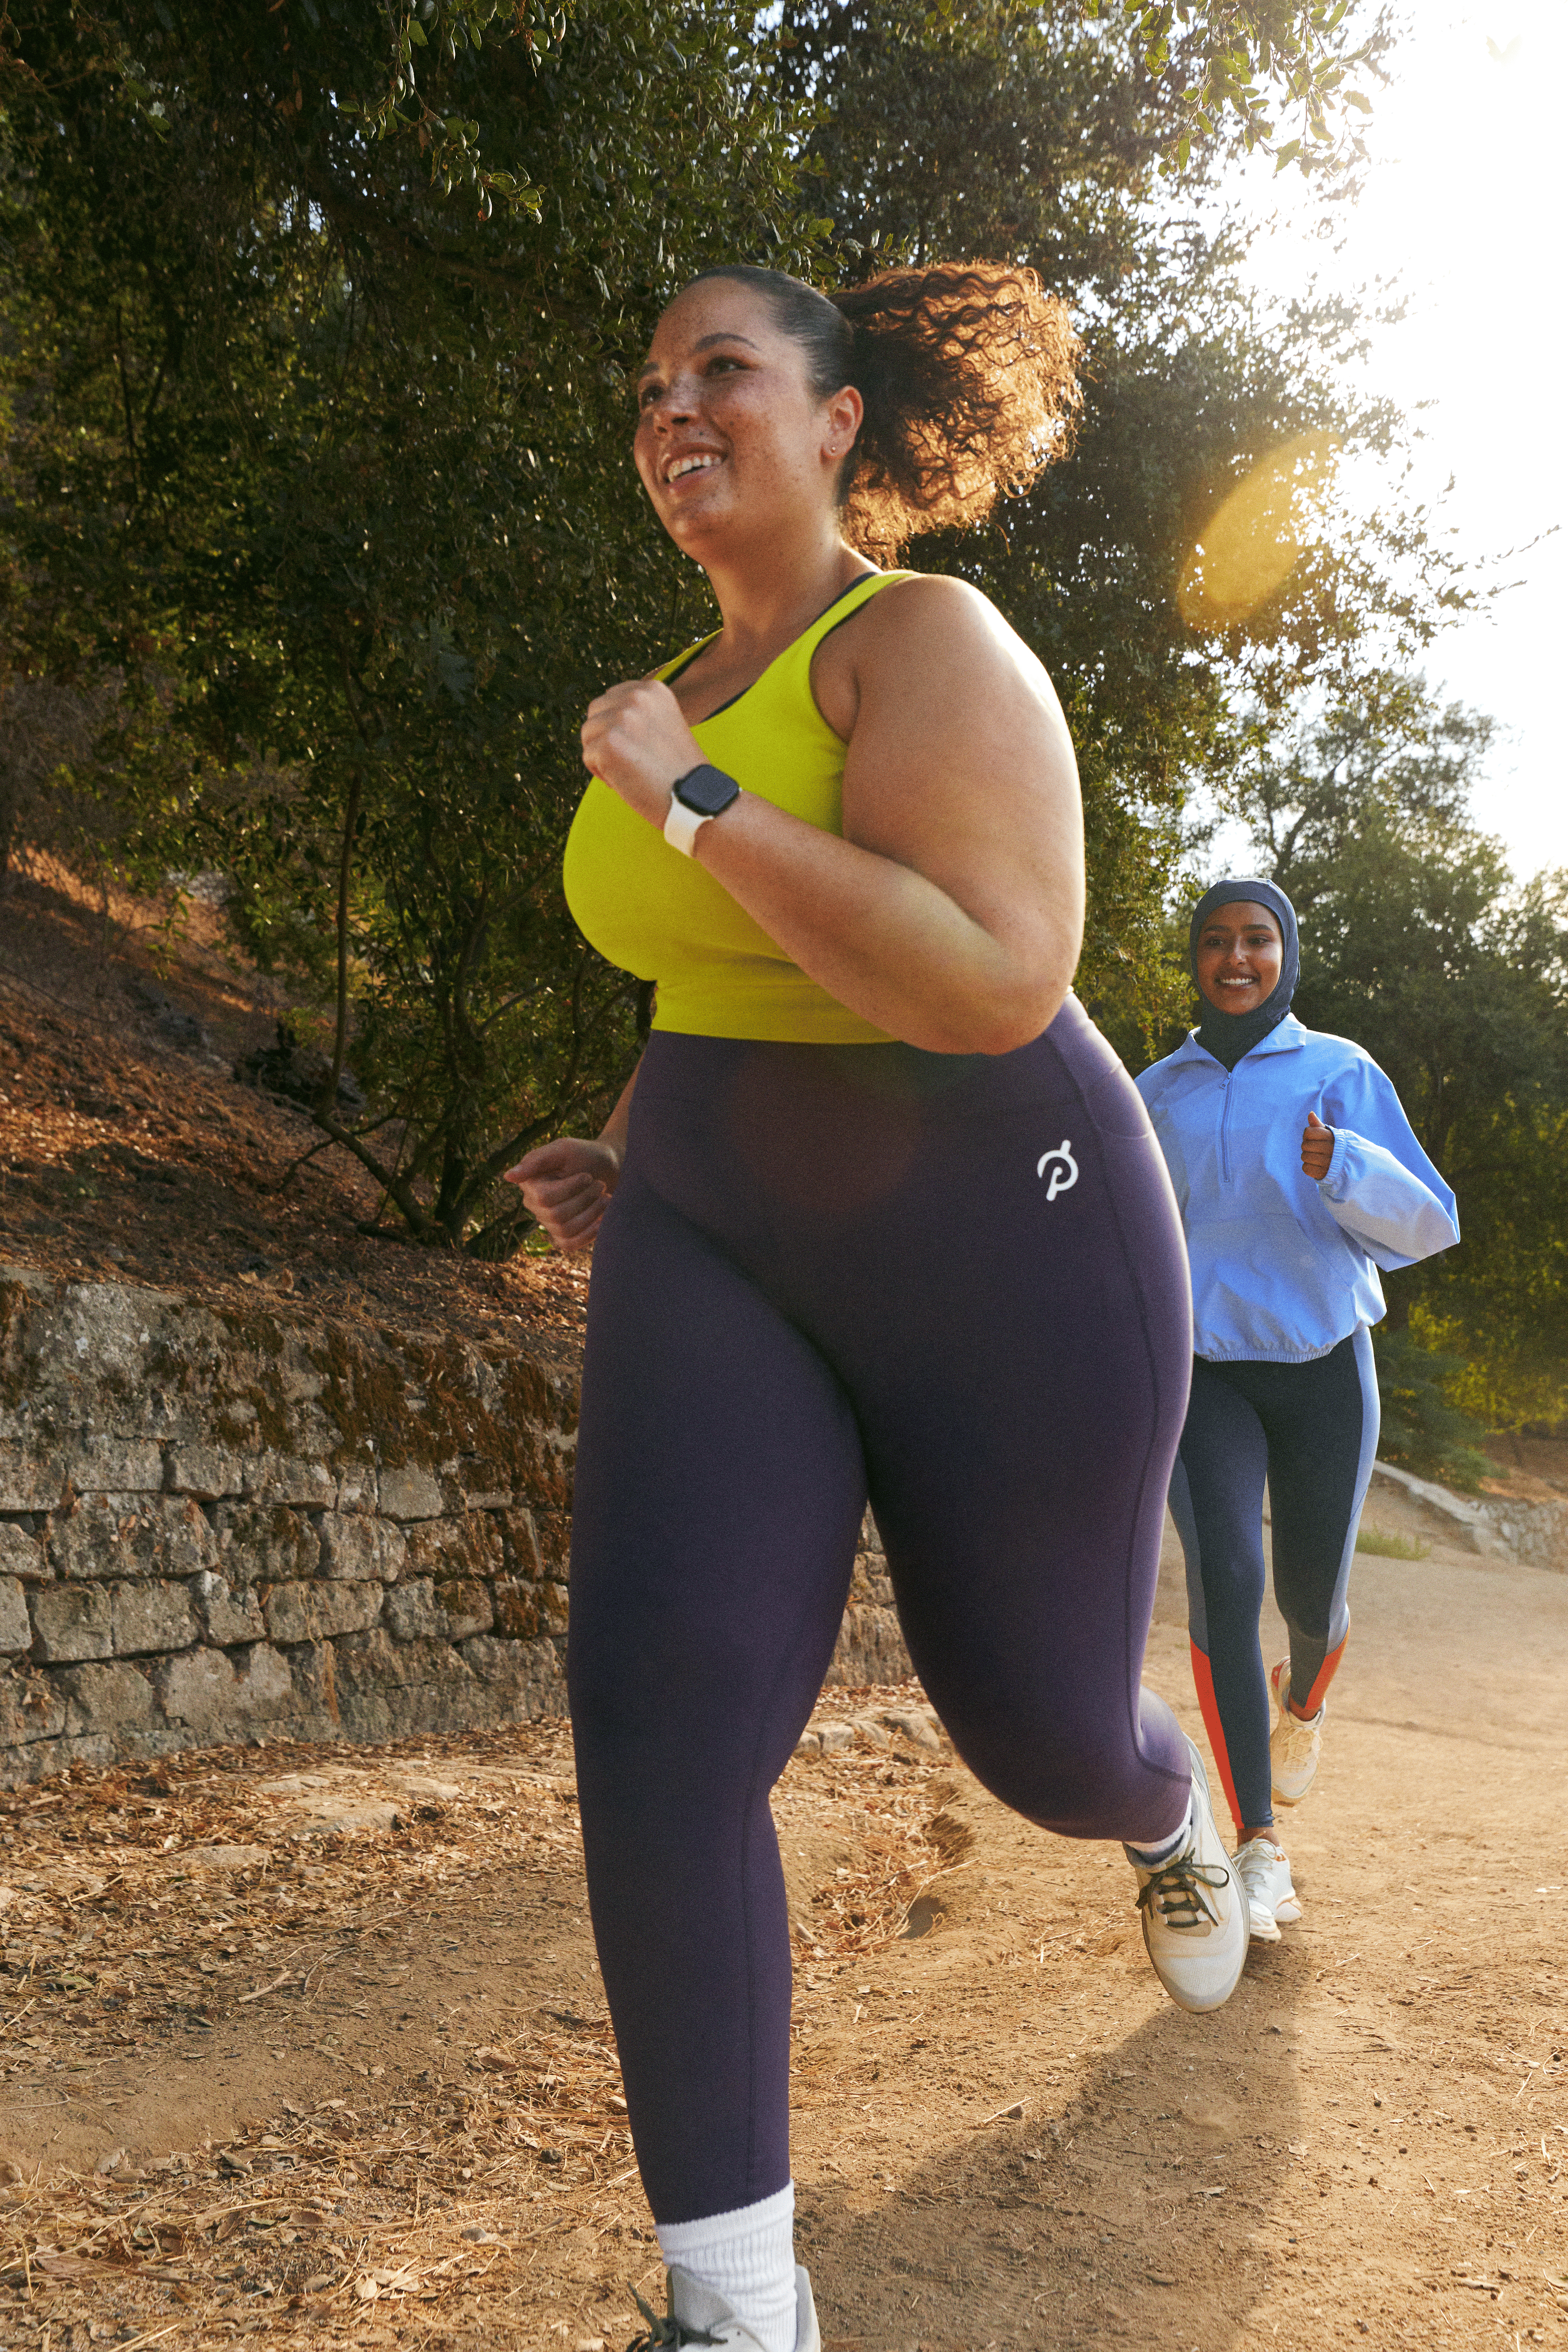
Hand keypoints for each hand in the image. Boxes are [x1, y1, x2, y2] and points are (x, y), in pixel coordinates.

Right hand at [504, 1136, 621, 1252]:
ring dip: (591, 1213)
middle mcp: (535, 1206)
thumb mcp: (562, 1150)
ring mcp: (548, 1222)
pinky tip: (603, 1219)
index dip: (570, 1188)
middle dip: (585, 1199)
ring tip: (605, 1198)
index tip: (587, 1176)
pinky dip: (589, 1233)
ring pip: (565, 1230)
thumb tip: (508, 1177)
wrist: (607, 1168)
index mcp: (530, 1184)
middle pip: (556, 1215)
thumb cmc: (583, 1156)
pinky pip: (569, 1244)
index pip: (544, 1197)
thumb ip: (535, 1160)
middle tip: (599, 1185)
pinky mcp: (563, 1235)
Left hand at [581, 677, 704, 826]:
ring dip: (601, 755)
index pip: (612, 698)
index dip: (617, 725)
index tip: (636, 745)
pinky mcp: (607, 744)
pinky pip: (588, 757)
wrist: (694, 798)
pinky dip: (601, 774)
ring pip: (588, 734)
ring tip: (630, 770)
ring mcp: (620, 719)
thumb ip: (637, 713)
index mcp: (653, 689)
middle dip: (604, 736)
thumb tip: (604, 713)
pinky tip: (626, 781)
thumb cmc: (678, 769)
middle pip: (595, 711)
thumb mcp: (664, 724)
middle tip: (630, 759)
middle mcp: (636, 697)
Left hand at [1301, 1109, 1333, 1180]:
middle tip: (1315, 1149)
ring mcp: (1328, 1163)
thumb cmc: (1337, 1147)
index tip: (1313, 1138)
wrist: (1353, 1165)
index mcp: (1332, 1137)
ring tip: (1316, 1157)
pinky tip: (1316, 1165)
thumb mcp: (1331, 1134)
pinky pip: (1305, 1168)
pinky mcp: (1324, 1174)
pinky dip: (1308, 1167)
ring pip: (1304, 1157)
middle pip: (1304, 1145)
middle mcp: (1331, 1149)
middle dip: (1307, 1146)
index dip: (1307, 1135)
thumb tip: (1310, 1113)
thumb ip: (1319, 1125)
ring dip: (1307, 1157)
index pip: (1308, 1132)